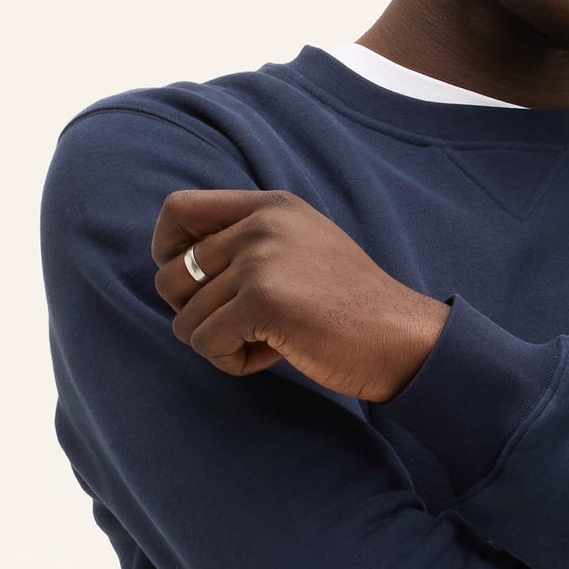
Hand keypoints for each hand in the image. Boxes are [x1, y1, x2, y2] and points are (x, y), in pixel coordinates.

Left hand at [152, 188, 451, 404]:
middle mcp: (261, 225)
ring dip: (220, 344)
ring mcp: (261, 260)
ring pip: (186, 318)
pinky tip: (273, 357)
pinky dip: (232, 362)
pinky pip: (207, 343)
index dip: (166, 251)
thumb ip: (250, 243)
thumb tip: (176, 266)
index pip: (178, 211)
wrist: (402, 338)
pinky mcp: (263, 301)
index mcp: (270, 207)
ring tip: (267, 344)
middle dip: (194, 314)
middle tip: (241, 329)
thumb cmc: (353, 309)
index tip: (187, 284)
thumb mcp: (303, 249)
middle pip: (171, 274)